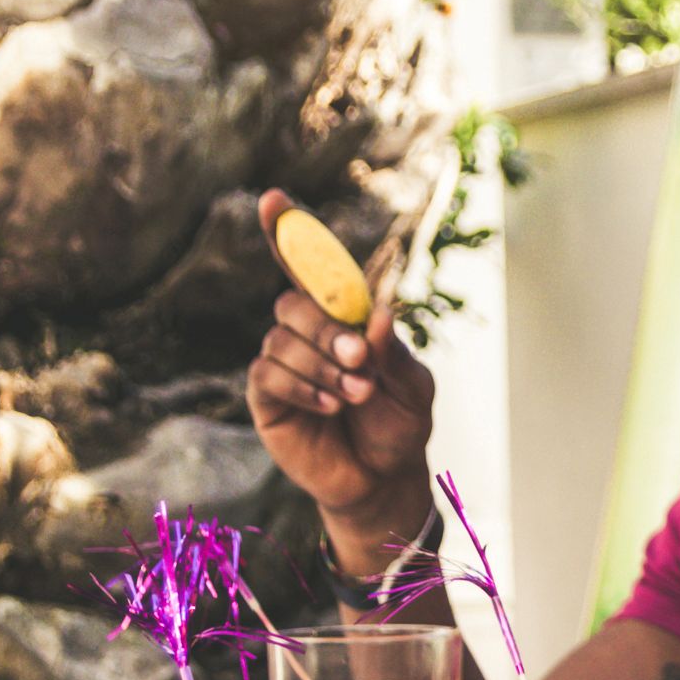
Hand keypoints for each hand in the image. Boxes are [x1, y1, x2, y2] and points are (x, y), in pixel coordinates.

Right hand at [245, 188, 436, 577]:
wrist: (383, 479)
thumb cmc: (399, 426)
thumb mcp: (412, 386)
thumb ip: (393, 350)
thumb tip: (377, 311)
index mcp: (344, 318)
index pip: (312, 268)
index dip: (290, 232)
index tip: (275, 199)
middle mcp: (307, 333)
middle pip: (294, 302)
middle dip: (326, 326)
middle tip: (360, 360)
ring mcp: (284, 363)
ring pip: (282, 339)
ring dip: (322, 365)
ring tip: (356, 394)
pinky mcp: (268, 397)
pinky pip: (269, 374)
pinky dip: (304, 386)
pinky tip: (331, 404)